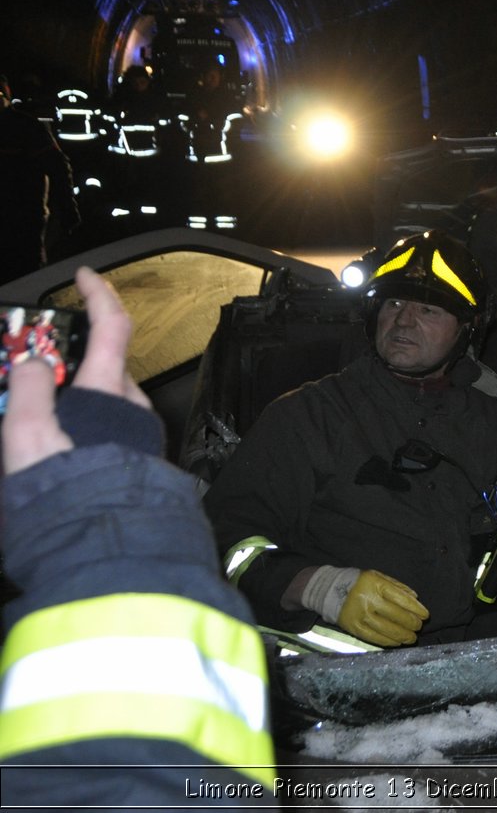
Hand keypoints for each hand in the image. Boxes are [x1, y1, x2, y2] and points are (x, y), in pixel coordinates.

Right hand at [2, 267, 150, 477]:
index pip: (111, 326)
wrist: (103, 549)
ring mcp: (140, 436)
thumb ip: (29, 390)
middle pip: (103, 369)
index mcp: (108, 391)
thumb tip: (33, 364)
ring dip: (76, 404)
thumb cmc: (65, 492)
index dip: (99, 295)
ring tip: (39, 428)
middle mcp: (133, 408)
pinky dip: (86, 430)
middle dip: (72, 365)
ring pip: (106, 403)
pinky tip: (60, 454)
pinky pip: (111, 432)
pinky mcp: (138, 462)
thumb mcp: (28, 434)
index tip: (84, 276)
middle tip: (34, 375)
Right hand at [337, 569, 428, 646]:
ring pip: (386, 629)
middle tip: (419, 627)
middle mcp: (368, 601)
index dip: (415, 609)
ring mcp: (360, 616)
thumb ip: (398, 586)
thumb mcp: (379, 577)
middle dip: (411, 623)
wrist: (330, 590)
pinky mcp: (354, 628)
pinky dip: (387, 641)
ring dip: (402, 635)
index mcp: (376, 585)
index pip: (401, 599)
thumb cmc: (360, 583)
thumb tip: (416, 598)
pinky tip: (397, 642)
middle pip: (395, 616)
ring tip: (412, 638)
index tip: (425, 615)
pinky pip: (374, 637)